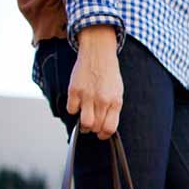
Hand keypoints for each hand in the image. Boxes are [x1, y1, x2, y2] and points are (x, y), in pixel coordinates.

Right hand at [66, 25, 123, 139]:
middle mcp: (102, 100)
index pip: (109, 128)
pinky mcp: (74, 90)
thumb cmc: (109, 74)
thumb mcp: (117, 92)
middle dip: (94, 129)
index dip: (104, 135)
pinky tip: (77, 103)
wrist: (98, 54)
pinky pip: (71, 110)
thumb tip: (105, 126)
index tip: (101, 134)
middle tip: (92, 124)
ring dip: (83, 125)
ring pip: (84, 123)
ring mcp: (88, 96)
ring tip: (84, 118)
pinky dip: (73, 109)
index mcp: (115, 101)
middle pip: (96, 127)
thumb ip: (112, 109)